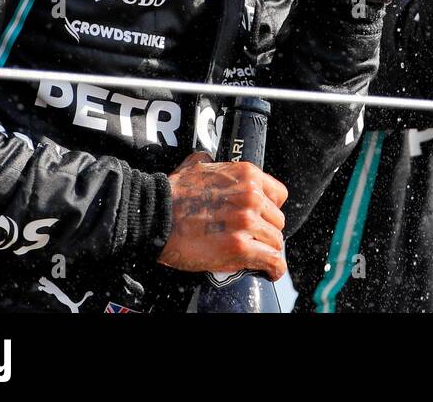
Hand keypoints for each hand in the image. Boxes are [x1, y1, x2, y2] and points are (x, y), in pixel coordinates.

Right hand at [158, 151, 289, 280]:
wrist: (154, 216)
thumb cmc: (172, 194)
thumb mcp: (196, 166)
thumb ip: (211, 163)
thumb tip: (209, 160)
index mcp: (247, 175)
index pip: (279, 195)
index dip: (270, 210)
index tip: (263, 219)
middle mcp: (251, 196)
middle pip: (277, 221)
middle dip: (266, 232)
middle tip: (253, 240)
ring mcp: (247, 222)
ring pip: (275, 241)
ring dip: (266, 250)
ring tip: (256, 256)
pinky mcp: (239, 247)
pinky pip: (271, 260)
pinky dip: (273, 268)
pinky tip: (270, 272)